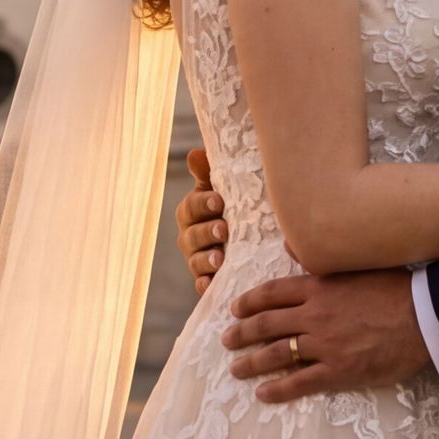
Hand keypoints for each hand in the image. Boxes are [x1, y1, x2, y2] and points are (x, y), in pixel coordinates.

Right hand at [176, 147, 227, 292]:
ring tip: (219, 259)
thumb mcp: (222, 188)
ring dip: (206, 260)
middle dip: (206, 232)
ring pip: (195, 261)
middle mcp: (190, 237)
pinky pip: (201, 285)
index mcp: (191, 212)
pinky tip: (211, 285)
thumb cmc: (232, 205)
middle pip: (192, 235)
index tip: (218, 201)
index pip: (190, 207)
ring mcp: (197, 259)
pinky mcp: (207, 279)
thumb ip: (208, 173)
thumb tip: (196, 153)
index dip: (202, 203)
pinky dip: (205, 285)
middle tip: (223, 229)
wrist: (249, 236)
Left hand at [220, 270, 429, 403]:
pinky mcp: (339, 371)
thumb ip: (320, 257)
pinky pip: (301, 382)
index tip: (234, 309)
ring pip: (278, 354)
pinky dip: (278, 389)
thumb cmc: (396, 287)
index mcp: (318, 286)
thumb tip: (288, 244)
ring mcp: (325, 344)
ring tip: (236, 369)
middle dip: (242, 333)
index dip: (249, 302)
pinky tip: (263, 394)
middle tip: (227, 340)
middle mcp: (315, 315)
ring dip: (252, 362)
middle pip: (267, 324)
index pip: (272, 293)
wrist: (425, 316)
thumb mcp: (356, 263)